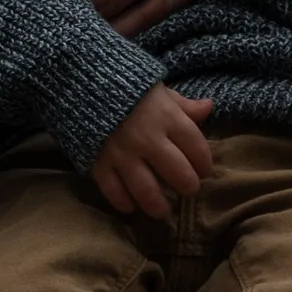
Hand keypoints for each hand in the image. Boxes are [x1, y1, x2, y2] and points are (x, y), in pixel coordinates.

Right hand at [92, 84, 214, 217]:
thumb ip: (183, 104)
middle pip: (178, 173)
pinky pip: (115, 192)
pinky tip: (131, 206)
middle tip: (188, 189)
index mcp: (167, 116)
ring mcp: (122, 153)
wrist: (83, 80)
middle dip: (188, 186)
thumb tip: (209, 107)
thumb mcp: (158, 89)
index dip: (204, 163)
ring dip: (159, 206)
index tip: (204, 169)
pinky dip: (124, 203)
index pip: (196, 147)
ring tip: (163, 210)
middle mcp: (148, 138)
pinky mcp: (99, 163)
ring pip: (148, 191)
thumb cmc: (128, 85)